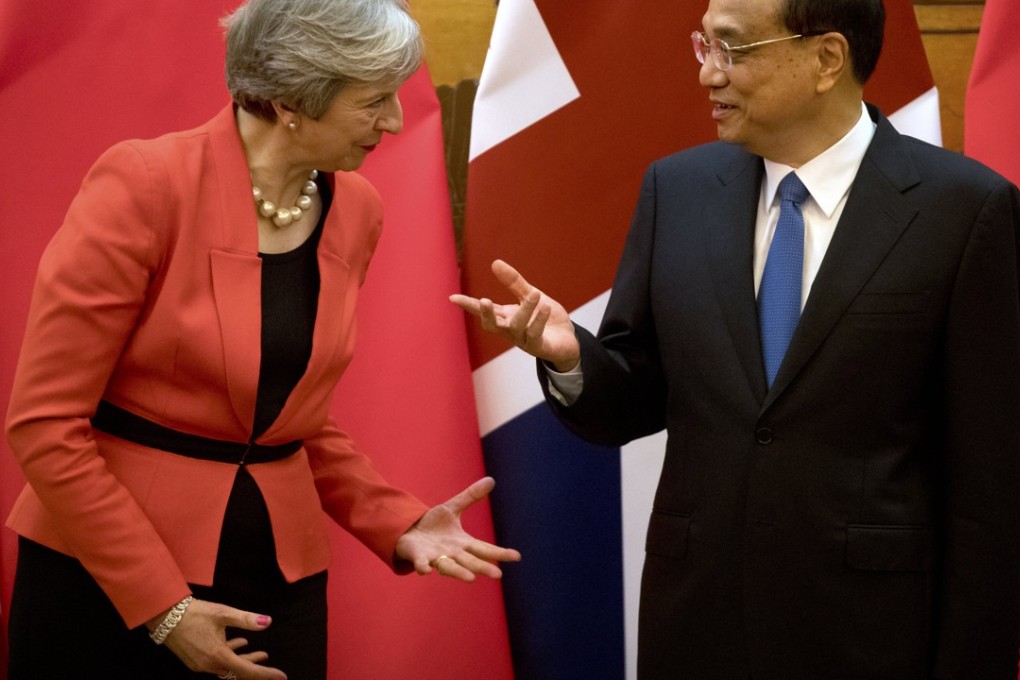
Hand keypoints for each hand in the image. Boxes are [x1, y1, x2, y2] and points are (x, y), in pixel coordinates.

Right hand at [151, 598, 286, 678]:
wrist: (165, 616)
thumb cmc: (195, 613)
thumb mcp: (223, 613)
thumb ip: (246, 619)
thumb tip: (267, 622)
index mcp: (218, 656)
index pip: (247, 670)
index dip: (265, 673)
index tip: (281, 676)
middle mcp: (209, 665)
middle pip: (238, 672)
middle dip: (256, 667)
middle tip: (270, 662)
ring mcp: (200, 665)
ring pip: (228, 667)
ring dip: (244, 661)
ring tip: (261, 652)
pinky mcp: (194, 660)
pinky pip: (218, 663)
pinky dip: (231, 656)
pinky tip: (239, 643)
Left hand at [395, 477, 520, 580]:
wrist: (409, 532)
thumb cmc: (433, 525)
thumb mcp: (452, 508)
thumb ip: (470, 497)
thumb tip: (491, 480)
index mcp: (462, 543)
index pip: (484, 549)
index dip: (500, 553)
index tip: (517, 556)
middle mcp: (452, 554)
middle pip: (470, 561)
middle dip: (483, 568)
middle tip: (497, 575)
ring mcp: (436, 557)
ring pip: (449, 567)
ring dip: (458, 572)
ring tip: (471, 579)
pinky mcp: (419, 557)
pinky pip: (422, 564)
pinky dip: (424, 567)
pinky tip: (425, 570)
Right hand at [450, 259, 579, 371]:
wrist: (568, 339)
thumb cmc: (546, 318)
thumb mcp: (530, 295)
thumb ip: (514, 282)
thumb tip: (495, 262)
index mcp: (506, 317)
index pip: (483, 310)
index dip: (468, 304)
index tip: (453, 297)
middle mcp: (510, 330)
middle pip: (492, 325)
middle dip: (486, 314)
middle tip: (484, 301)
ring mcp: (523, 340)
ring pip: (517, 327)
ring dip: (525, 310)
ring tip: (534, 293)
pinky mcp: (538, 347)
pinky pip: (535, 334)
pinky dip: (539, 320)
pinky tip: (544, 307)